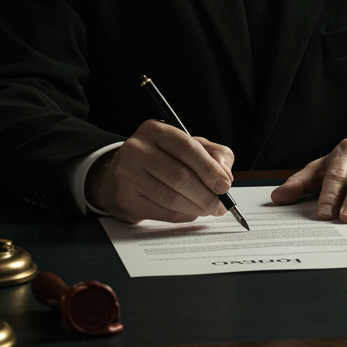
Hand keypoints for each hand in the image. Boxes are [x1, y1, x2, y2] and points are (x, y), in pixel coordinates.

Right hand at [85, 119, 233, 223]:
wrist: (122, 175)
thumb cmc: (162, 159)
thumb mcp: (189, 147)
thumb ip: (214, 154)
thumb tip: (225, 175)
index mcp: (154, 130)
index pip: (187, 148)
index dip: (209, 169)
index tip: (225, 185)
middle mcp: (136, 149)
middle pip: (180, 176)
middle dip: (206, 194)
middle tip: (221, 205)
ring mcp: (127, 175)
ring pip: (171, 198)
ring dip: (196, 208)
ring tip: (208, 209)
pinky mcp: (125, 199)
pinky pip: (162, 213)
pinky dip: (182, 216)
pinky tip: (190, 212)